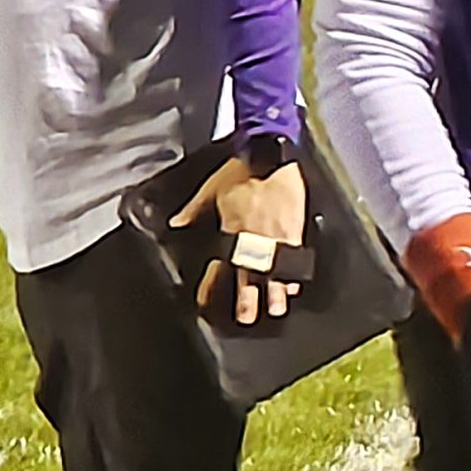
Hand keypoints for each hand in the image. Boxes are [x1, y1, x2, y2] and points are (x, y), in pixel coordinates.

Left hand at [173, 157, 307, 326]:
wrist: (270, 154)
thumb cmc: (239, 170)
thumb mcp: (209, 189)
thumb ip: (192, 210)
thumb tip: (176, 223)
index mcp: (229, 231)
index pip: (218, 266)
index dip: (212, 286)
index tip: (207, 301)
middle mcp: (251, 239)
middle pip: (247, 275)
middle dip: (246, 298)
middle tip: (245, 317)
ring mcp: (275, 236)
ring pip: (274, 271)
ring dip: (275, 292)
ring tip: (276, 309)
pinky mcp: (294, 230)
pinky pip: (293, 257)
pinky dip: (294, 272)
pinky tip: (294, 285)